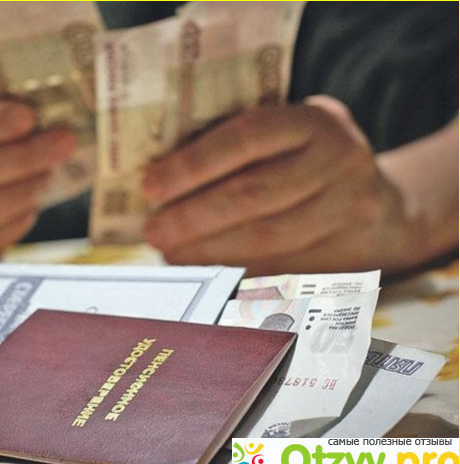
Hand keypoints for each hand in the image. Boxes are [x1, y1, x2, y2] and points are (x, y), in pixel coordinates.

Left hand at [142, 95, 412, 274]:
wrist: (383, 209)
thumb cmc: (310, 165)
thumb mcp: (290, 136)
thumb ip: (242, 146)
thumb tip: (163, 177)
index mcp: (316, 121)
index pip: (247, 137)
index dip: (194, 164)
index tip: (150, 187)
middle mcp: (340, 161)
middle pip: (254, 194)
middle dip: (194, 217)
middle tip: (154, 231)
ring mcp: (349, 211)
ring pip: (267, 239)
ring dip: (209, 251)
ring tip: (171, 254)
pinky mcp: (350, 255)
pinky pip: (282, 269)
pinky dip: (237, 273)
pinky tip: (207, 273)